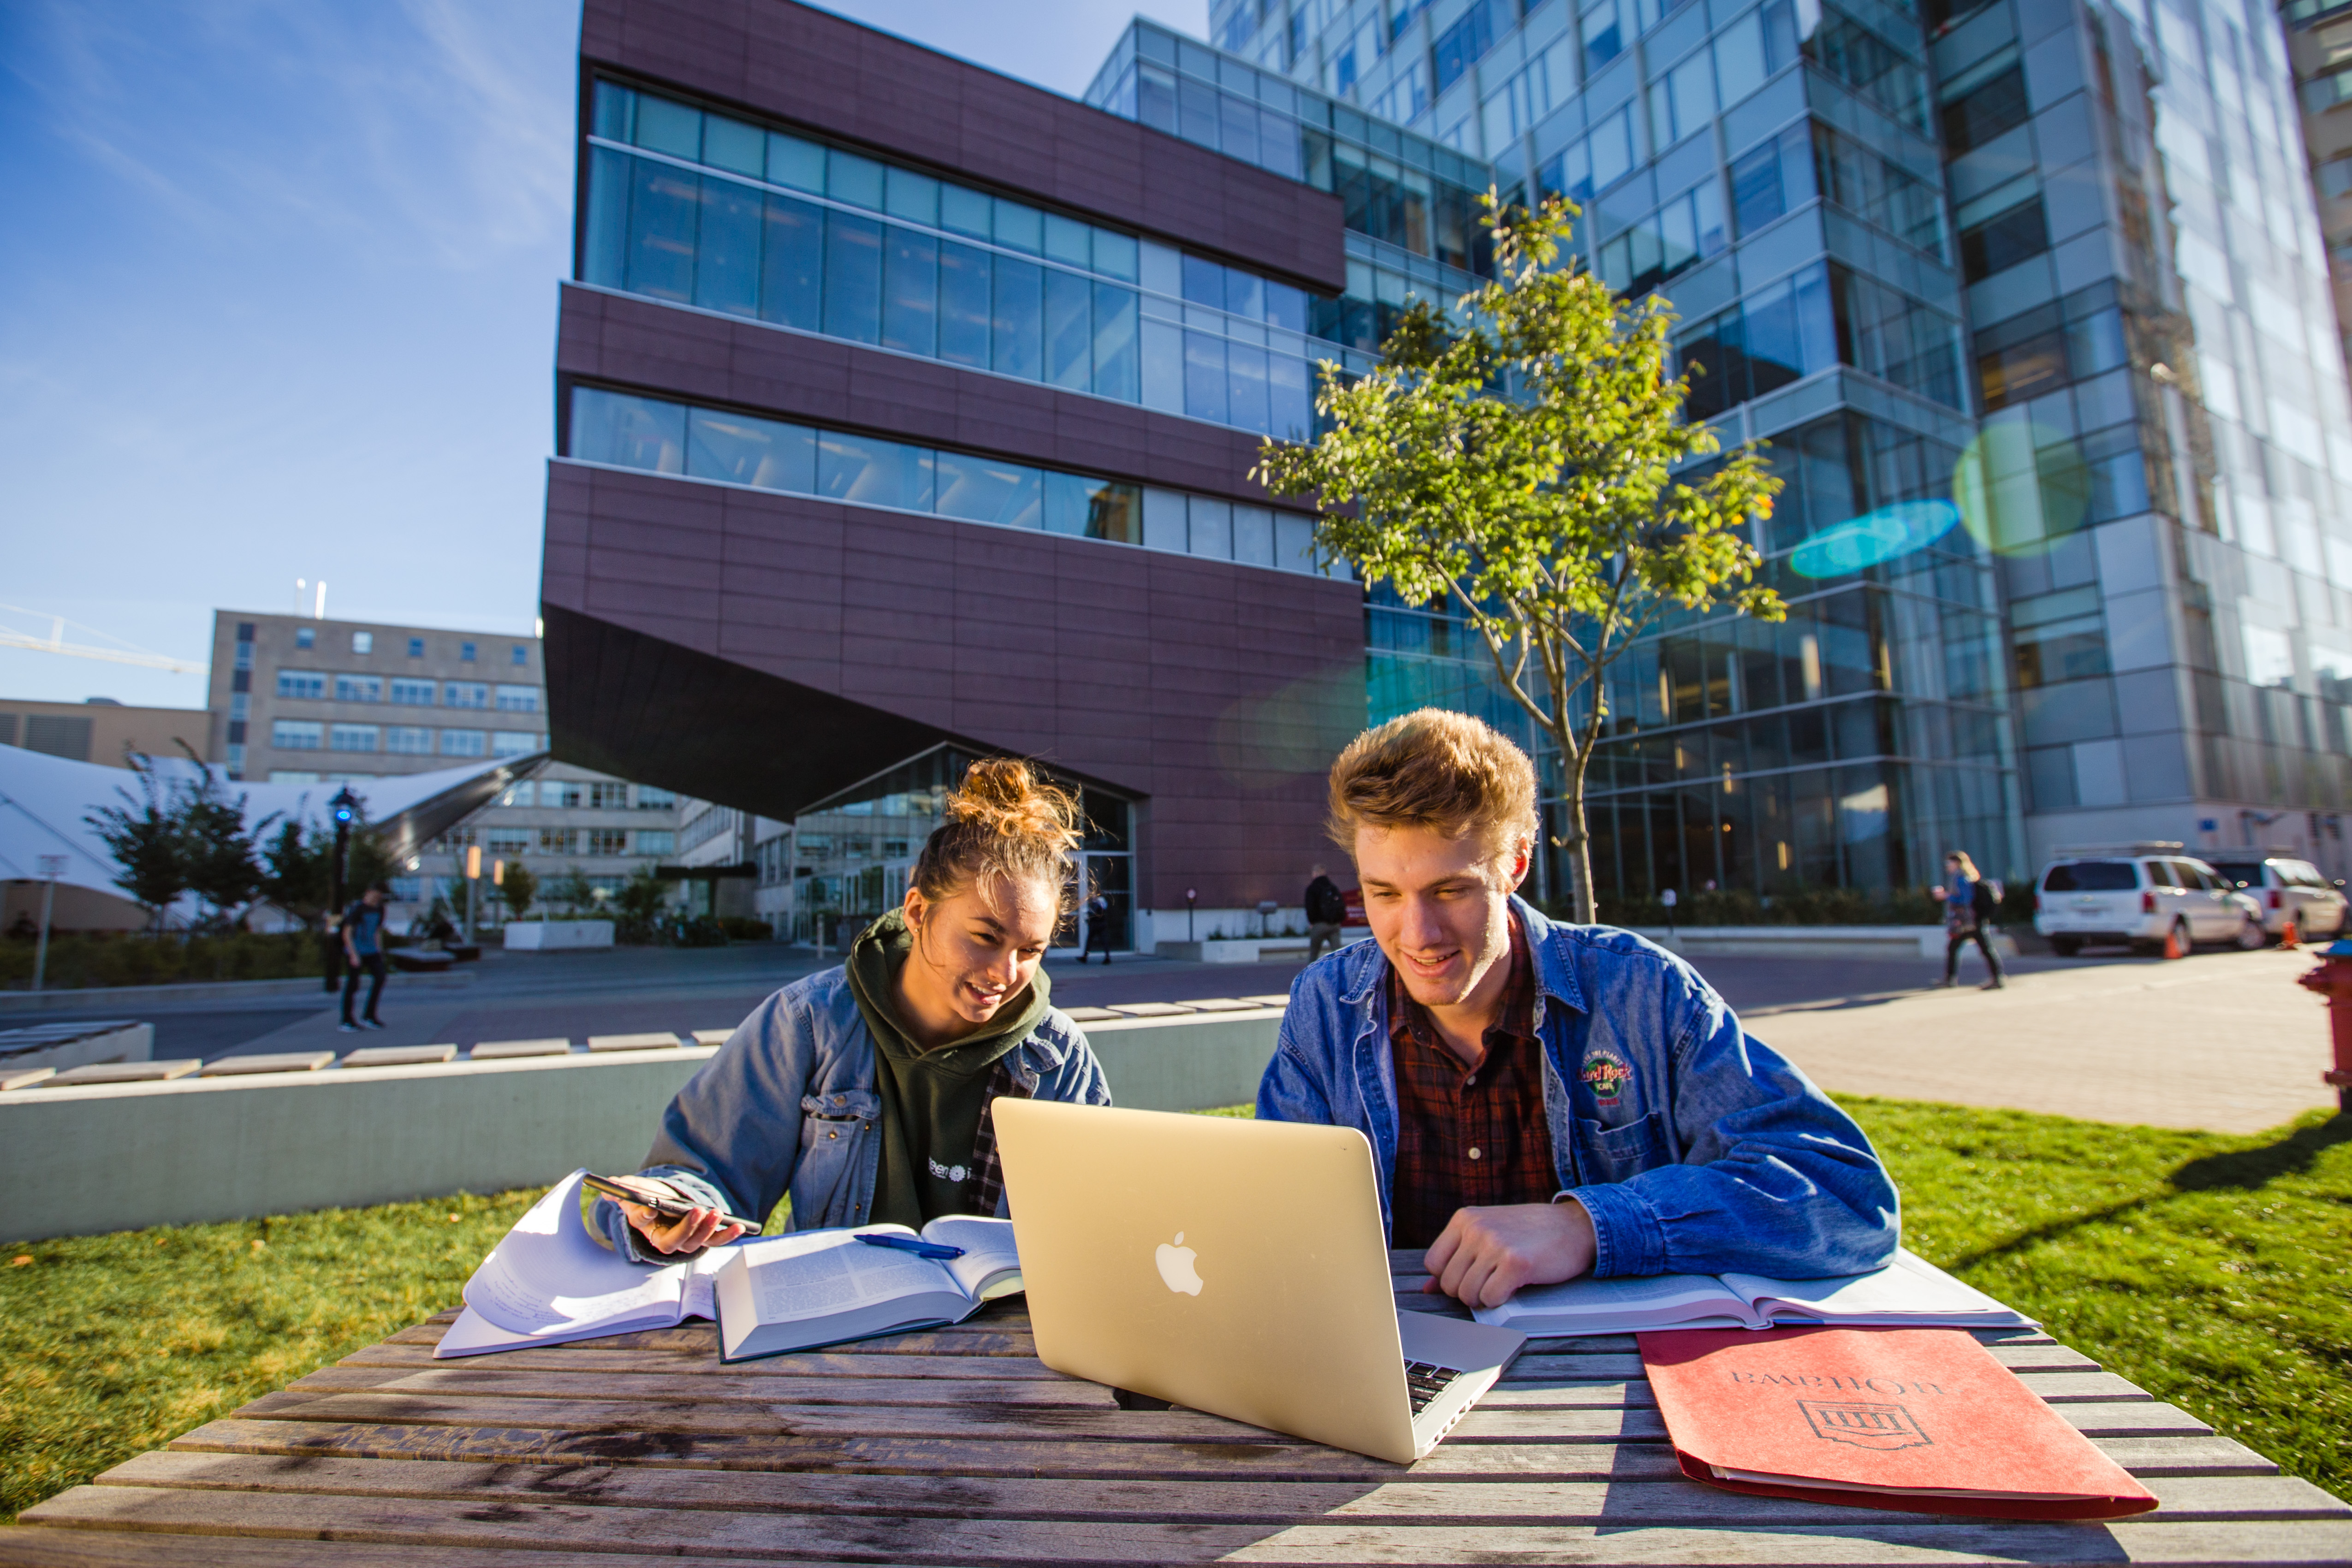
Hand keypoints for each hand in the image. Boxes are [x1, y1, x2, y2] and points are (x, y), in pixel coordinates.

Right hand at [618, 1200, 743, 1255]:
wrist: (667, 1203)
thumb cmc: (649, 1197)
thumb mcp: (636, 1189)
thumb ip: (624, 1188)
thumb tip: (611, 1184)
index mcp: (646, 1227)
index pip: (643, 1223)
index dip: (645, 1216)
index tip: (649, 1207)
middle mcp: (666, 1239)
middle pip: (675, 1241)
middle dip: (686, 1228)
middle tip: (697, 1210)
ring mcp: (687, 1239)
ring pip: (696, 1242)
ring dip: (707, 1229)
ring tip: (716, 1212)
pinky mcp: (704, 1237)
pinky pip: (715, 1240)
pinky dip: (728, 1236)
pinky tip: (741, 1226)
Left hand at [1422, 1199, 1596, 1308]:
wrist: (1574, 1226)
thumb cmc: (1530, 1233)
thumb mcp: (1489, 1234)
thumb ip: (1457, 1257)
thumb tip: (1427, 1289)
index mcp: (1464, 1219)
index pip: (1433, 1263)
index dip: (1450, 1278)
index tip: (1471, 1276)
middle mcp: (1476, 1229)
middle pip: (1449, 1283)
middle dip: (1468, 1292)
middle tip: (1491, 1283)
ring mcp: (1495, 1244)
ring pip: (1467, 1294)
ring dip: (1484, 1298)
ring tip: (1502, 1283)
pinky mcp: (1516, 1263)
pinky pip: (1490, 1299)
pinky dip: (1500, 1301)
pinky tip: (1513, 1287)